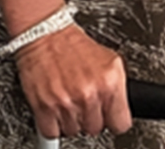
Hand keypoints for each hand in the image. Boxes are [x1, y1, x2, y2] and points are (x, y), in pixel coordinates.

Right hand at [15, 26, 131, 140]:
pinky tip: (54, 107)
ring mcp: (66, 102)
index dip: (113, 120)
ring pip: (74, 131)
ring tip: (67, 99)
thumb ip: (117, 88)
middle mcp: (88, 94)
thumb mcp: (108, 61)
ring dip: (70, 119)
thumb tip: (120, 108)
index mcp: (109, 82)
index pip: (120, 124)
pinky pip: (52, 131)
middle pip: (96, 129)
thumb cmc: (73, 45)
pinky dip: (51, 124)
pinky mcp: (44, 106)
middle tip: (82, 101)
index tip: (107, 116)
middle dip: (89, 118)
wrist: (44, 33)